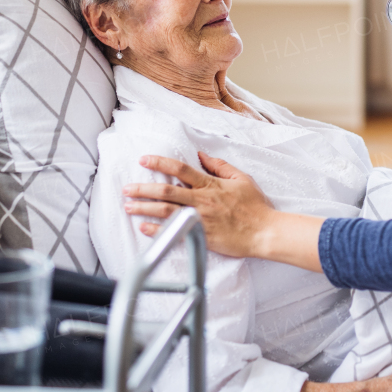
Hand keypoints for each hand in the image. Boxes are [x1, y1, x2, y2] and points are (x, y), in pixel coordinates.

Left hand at [122, 152, 277, 258]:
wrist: (264, 232)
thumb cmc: (255, 207)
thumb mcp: (241, 178)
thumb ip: (220, 166)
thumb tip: (202, 155)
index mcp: (210, 184)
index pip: (180, 168)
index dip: (160, 162)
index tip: (144, 160)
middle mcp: (201, 200)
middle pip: (166, 190)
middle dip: (143, 188)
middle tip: (126, 188)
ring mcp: (200, 218)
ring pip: (165, 210)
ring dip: (144, 208)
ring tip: (128, 206)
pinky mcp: (201, 236)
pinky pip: (175, 231)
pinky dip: (157, 230)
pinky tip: (143, 228)